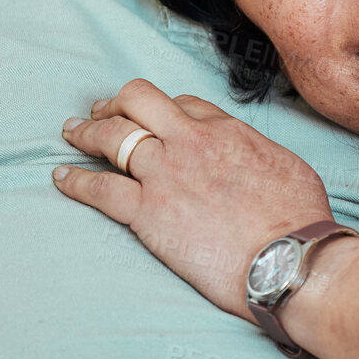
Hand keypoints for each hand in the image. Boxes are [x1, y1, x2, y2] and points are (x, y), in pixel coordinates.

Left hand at [53, 78, 334, 317]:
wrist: (287, 258)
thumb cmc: (298, 220)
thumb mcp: (286, 165)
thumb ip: (257, 153)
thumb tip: (250, 160)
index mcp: (225, 129)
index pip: (183, 103)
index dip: (164, 110)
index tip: (156, 121)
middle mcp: (190, 140)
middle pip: (139, 100)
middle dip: (116, 103)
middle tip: (102, 111)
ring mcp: (164, 173)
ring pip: (112, 136)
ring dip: (87, 132)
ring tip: (72, 133)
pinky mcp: (147, 212)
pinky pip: (99, 188)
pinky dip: (75, 181)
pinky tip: (60, 177)